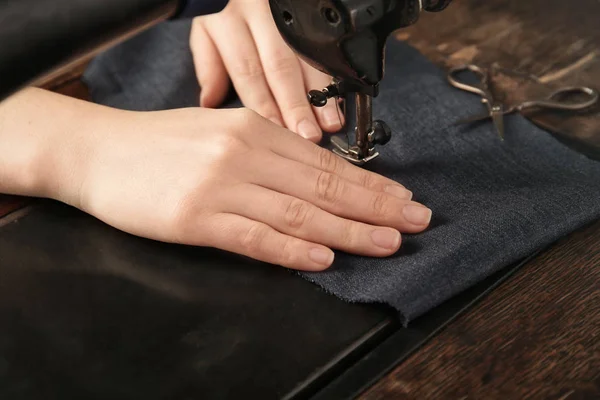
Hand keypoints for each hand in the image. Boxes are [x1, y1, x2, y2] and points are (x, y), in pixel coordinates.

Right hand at [66, 108, 430, 270]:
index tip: (403, 198)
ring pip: (299, 212)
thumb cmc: (163, 145)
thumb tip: (315, 177)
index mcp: (254, 131)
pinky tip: (322, 258)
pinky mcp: (196, 218)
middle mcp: (244, 154)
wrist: (100, 153)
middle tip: (416, 221)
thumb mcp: (220, 132)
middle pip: (323, 186)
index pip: (325, 163)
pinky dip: (292, 249)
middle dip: (376, 207)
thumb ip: (267, 152)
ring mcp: (220, 187)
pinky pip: (254, 237)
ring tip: (388, 242)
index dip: (370, 183)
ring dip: (349, 230)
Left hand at [190, 0, 343, 142]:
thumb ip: (208, 65)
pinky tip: (338, 97)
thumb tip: (210, 102)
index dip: (264, 105)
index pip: (248, 71)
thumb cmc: (222, 9)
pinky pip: (321, 46)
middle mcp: (258, 14)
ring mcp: (285, 12)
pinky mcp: (306, 11)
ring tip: (330, 122)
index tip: (277, 133)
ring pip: (305, 57)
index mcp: (227, 20)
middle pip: (280, 67)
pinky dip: (330, 75)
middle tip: (308, 135)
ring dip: (321, 93)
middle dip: (296, 106)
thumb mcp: (204, 28)